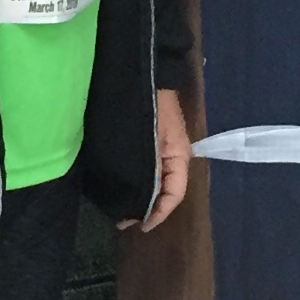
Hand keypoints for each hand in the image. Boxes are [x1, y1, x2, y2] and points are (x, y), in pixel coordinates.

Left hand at [127, 86, 193, 232]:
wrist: (147, 74)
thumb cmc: (149, 106)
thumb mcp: (148, 141)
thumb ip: (148, 170)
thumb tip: (141, 201)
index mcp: (179, 157)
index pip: (174, 194)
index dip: (159, 213)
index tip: (140, 226)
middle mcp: (174, 156)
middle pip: (166, 191)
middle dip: (147, 209)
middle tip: (122, 220)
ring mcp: (163, 149)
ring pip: (156, 181)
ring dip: (141, 196)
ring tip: (120, 208)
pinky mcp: (151, 142)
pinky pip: (148, 169)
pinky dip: (137, 182)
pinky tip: (121, 187)